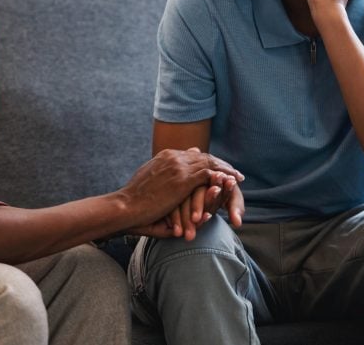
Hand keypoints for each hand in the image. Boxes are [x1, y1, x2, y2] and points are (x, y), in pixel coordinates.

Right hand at [119, 148, 242, 231]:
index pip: (193, 155)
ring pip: (210, 163)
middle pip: (204, 156)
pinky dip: (223, 176)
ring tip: (238, 178)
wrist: (125, 207)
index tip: (218, 169)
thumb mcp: (149, 183)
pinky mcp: (183, 178)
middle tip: (234, 172)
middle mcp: (173, 156)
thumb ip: (163, 177)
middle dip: (221, 165)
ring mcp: (179, 165)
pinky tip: (232, 183)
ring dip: (226, 170)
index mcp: (165, 156)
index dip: (207, 162)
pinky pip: (209, 174)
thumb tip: (174, 182)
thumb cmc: (134, 202)